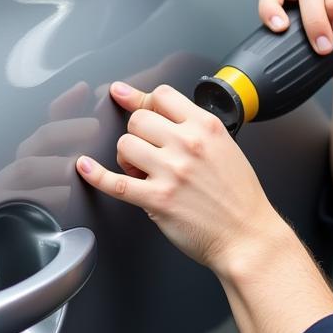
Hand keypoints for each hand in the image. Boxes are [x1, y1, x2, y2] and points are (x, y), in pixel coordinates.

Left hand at [75, 81, 282, 271]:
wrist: (248, 236)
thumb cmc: (239, 197)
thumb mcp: (225, 148)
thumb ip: (194, 128)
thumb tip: (160, 110)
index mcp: (206, 127)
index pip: (162, 96)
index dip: (145, 101)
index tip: (131, 101)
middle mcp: (188, 144)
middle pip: (138, 119)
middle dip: (137, 134)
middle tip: (147, 151)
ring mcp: (171, 172)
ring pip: (124, 144)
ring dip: (127, 157)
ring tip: (141, 170)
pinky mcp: (157, 200)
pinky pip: (114, 182)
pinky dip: (94, 174)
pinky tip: (84, 167)